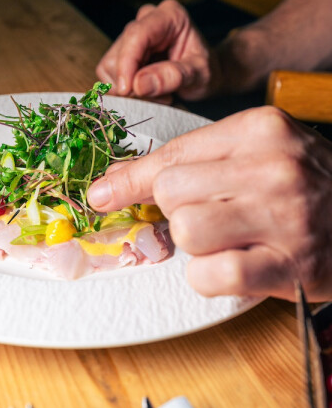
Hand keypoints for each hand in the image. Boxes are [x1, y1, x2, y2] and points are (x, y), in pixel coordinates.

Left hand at [87, 107, 331, 300]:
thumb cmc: (307, 186)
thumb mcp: (258, 153)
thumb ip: (194, 161)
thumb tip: (117, 182)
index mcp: (260, 130)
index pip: (171, 156)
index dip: (130, 180)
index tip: (100, 194)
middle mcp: (272, 167)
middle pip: (172, 193)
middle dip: (178, 211)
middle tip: (211, 215)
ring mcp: (283, 217)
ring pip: (186, 232)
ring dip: (197, 245)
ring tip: (232, 239)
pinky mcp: (289, 265)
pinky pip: (210, 275)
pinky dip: (210, 277)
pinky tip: (238, 265)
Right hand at [96, 0, 219, 100]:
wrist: (206, 74)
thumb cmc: (207, 71)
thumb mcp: (199, 74)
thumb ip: (172, 76)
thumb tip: (138, 84)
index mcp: (168, 15)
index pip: (136, 36)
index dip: (126, 64)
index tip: (127, 90)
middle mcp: (145, 20)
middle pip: (119, 54)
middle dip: (132, 83)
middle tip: (160, 98)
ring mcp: (131, 36)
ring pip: (109, 67)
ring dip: (129, 90)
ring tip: (158, 96)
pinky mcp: (122, 53)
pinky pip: (109, 76)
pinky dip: (126, 92)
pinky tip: (149, 93)